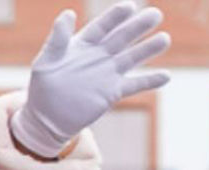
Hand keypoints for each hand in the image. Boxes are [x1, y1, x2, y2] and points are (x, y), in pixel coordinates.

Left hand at [10, 1, 169, 158]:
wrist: (46, 118)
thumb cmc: (42, 87)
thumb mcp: (45, 61)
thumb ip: (57, 39)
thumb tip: (68, 13)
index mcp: (83, 45)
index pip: (102, 27)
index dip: (114, 17)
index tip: (129, 6)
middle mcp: (99, 56)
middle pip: (122, 38)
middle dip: (138, 26)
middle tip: (155, 14)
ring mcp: (107, 74)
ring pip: (132, 58)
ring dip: (149, 49)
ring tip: (165, 39)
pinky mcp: (112, 93)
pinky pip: (134, 85)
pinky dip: (150, 81)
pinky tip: (166, 76)